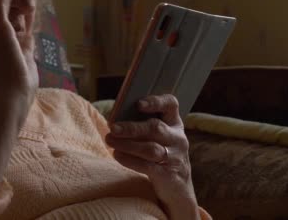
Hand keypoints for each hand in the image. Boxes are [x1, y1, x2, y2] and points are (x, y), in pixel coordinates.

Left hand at [105, 95, 199, 219]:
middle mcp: (178, 138)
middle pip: (156, 128)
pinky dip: (130, 160)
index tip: (138, 104)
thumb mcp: (157, 136)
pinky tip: (116, 154)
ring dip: (127, 144)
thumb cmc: (159, 152)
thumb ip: (142, 124)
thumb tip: (115, 119)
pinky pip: (148, 166)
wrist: (176, 185)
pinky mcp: (169, 174)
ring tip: (109, 140)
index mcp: (174, 122)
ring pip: (151, 149)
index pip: (170, 104)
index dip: (156, 102)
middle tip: (112, 128)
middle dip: (132, 128)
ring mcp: (175, 157)